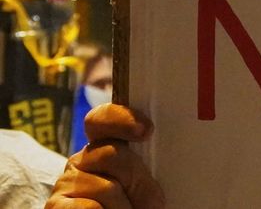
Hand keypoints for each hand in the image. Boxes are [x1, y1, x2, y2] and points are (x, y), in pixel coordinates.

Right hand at [46, 104, 165, 208]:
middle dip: (135, 179)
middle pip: (110, 153)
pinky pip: (88, 207)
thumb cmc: (136, 206)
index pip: (101, 120)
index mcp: (104, 148)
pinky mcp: (55, 206)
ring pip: (105, 187)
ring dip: (123, 206)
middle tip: (145, 201)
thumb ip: (142, 170)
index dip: (121, 119)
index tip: (146, 131)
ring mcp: (65, 183)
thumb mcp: (146, 188)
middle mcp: (81, 161)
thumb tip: (144, 156)